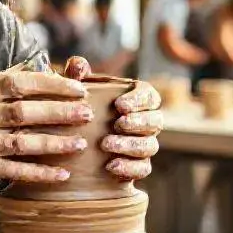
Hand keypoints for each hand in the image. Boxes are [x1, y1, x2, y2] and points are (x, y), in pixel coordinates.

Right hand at [0, 64, 90, 184]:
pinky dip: (41, 173)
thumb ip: (13, 76)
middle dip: (60, 113)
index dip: (53, 85)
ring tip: (81, 144)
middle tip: (87, 114)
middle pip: (25, 112)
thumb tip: (49, 65)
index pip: (22, 82)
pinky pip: (17, 171)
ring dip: (55, 144)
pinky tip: (63, 174)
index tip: (79, 89)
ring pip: (23, 143)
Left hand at [63, 57, 160, 180]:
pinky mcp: (138, 166)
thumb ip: (77, 76)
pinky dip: (129, 168)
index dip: (138, 100)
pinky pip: (143, 168)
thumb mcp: (77, 91)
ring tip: (107, 145)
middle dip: (138, 123)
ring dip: (130, 145)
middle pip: (155, 121)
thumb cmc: (81, 108)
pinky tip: (111, 166)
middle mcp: (147, 122)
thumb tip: (78, 64)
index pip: (150, 96)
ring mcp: (144, 145)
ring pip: (150, 146)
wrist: (76, 140)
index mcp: (138, 100)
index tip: (119, 105)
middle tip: (117, 125)